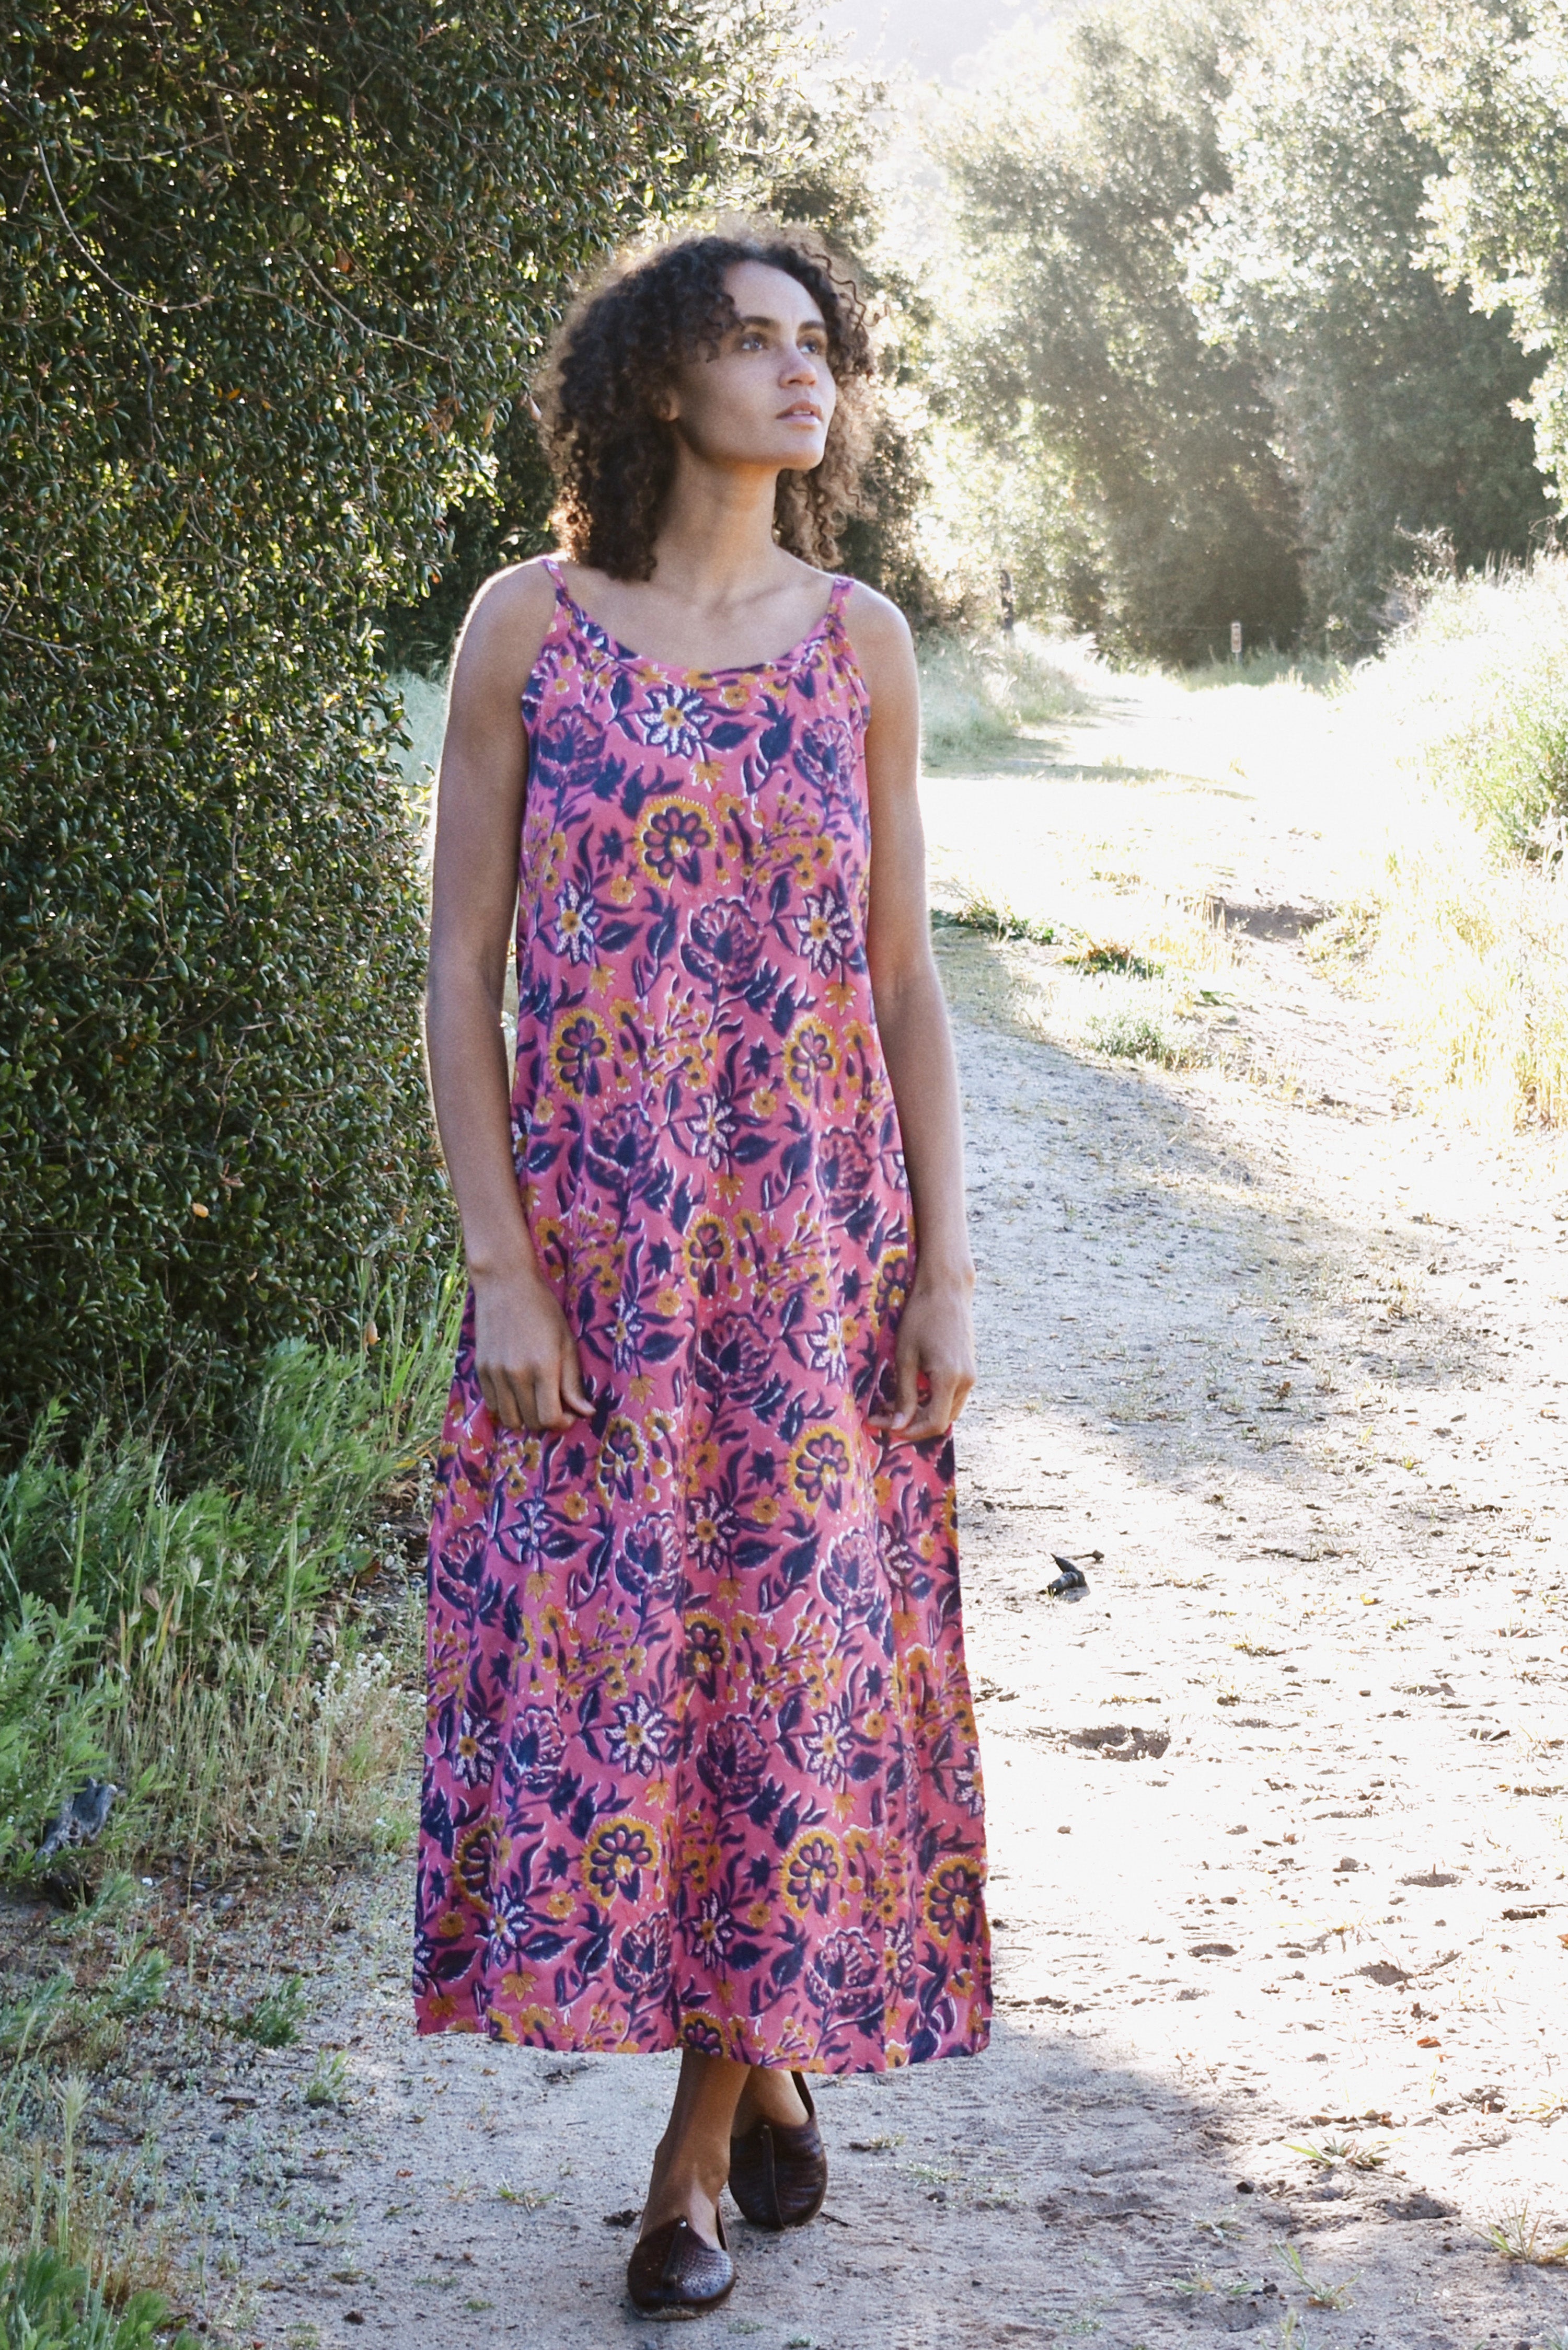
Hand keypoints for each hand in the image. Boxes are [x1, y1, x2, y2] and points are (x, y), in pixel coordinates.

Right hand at [472, 1266, 593, 1432]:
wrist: (505, 1285)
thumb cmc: (543, 1311)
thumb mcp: (567, 1343)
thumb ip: (573, 1382)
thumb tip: (586, 1413)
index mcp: (544, 1367)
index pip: (550, 1417)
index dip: (563, 1423)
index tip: (570, 1414)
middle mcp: (516, 1374)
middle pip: (531, 1422)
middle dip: (546, 1421)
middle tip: (555, 1405)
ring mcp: (495, 1373)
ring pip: (509, 1419)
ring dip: (525, 1418)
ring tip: (535, 1401)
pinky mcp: (481, 1370)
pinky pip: (493, 1405)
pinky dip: (507, 1407)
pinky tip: (518, 1392)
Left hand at [868, 1276, 975, 1442]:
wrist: (946, 1289)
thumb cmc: (921, 1317)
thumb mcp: (905, 1356)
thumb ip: (904, 1394)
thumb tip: (898, 1426)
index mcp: (949, 1378)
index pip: (933, 1423)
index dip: (908, 1431)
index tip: (882, 1424)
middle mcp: (966, 1381)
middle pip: (941, 1421)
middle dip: (911, 1424)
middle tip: (881, 1414)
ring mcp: (971, 1376)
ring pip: (947, 1411)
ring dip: (921, 1413)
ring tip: (892, 1403)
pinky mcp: (969, 1369)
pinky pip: (952, 1397)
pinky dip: (931, 1401)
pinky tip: (910, 1390)